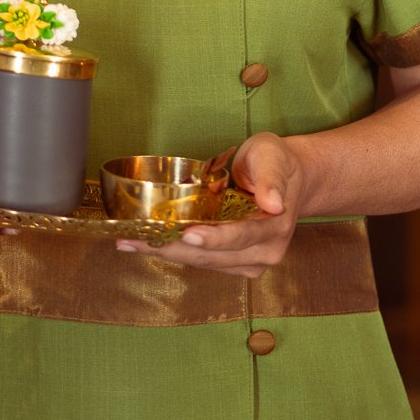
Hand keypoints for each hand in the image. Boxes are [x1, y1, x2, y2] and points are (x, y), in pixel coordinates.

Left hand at [117, 131, 311, 278]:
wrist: (290, 180)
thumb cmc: (276, 162)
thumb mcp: (273, 155)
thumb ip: (271, 177)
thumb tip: (273, 204)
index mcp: (275, 226)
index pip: (242, 236)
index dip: (214, 238)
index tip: (188, 234)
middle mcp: (266, 251)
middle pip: (214, 256)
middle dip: (173, 248)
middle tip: (136, 240)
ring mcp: (251, 262)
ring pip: (203, 263)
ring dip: (166, 253)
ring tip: (129, 242)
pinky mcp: (237, 264)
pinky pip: (203, 262)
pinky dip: (175, 253)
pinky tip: (146, 244)